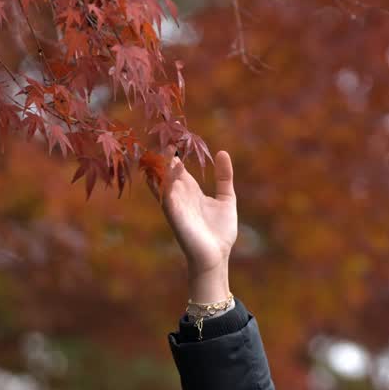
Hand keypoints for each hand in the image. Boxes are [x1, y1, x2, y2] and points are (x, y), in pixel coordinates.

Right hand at [155, 147, 236, 276]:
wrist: (216, 256)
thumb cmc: (220, 232)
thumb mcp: (227, 198)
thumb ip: (224, 177)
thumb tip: (222, 152)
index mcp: (190, 190)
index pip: (177, 166)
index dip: (174, 151)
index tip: (174, 132)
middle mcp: (179, 195)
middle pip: (166, 169)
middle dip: (164, 154)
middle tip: (165, 134)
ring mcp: (175, 204)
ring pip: (161, 180)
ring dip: (161, 166)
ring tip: (164, 148)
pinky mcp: (174, 215)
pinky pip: (164, 196)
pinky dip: (163, 184)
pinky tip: (165, 171)